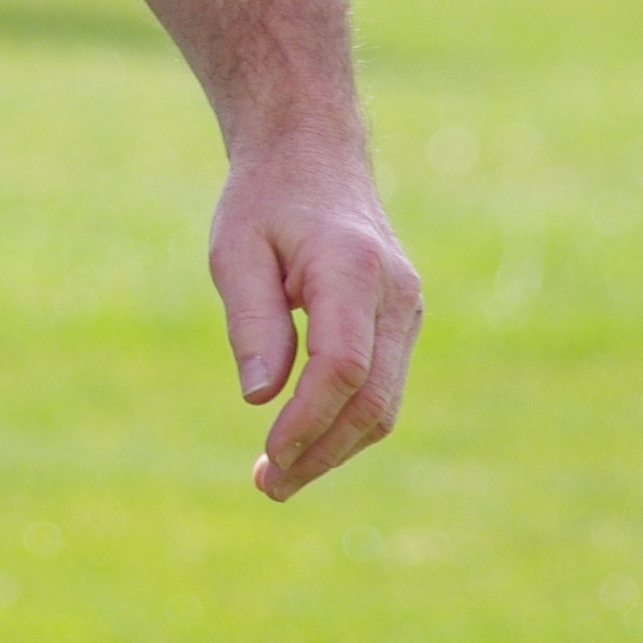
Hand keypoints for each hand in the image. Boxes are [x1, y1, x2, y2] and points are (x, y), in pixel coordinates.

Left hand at [209, 136, 421, 501]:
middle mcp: (395, 294)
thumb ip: (252, 319)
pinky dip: (345, 421)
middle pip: (372, 400)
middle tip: (268, 486)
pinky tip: (303, 442)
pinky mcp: (401, 322)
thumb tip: (259, 398)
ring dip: (334, 447)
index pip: (343, 367)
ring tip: (277, 476)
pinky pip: (381, 386)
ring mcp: (407, 310)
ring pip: (384, 403)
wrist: (312, 156)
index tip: (268, 456)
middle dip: (322, 452)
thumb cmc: (264, 200)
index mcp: (352, 268)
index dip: (308, 421)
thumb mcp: (235, 247)